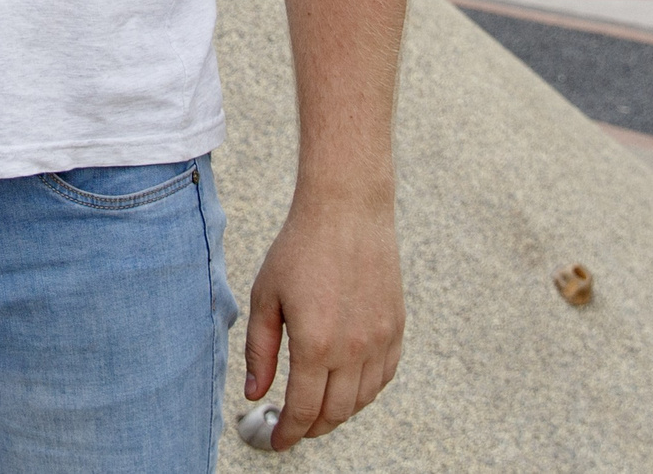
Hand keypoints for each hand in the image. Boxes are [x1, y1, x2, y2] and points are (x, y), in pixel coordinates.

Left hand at [244, 194, 404, 450]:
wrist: (347, 210)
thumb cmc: (300, 248)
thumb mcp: (265, 297)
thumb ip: (260, 351)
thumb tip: (256, 394)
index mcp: (315, 344)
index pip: (304, 410)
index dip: (289, 433)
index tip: (277, 441)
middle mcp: (353, 348)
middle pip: (335, 413)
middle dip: (312, 428)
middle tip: (294, 428)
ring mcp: (380, 339)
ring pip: (362, 399)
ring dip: (339, 413)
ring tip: (317, 408)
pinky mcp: (396, 327)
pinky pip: (384, 376)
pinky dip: (365, 391)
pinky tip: (347, 386)